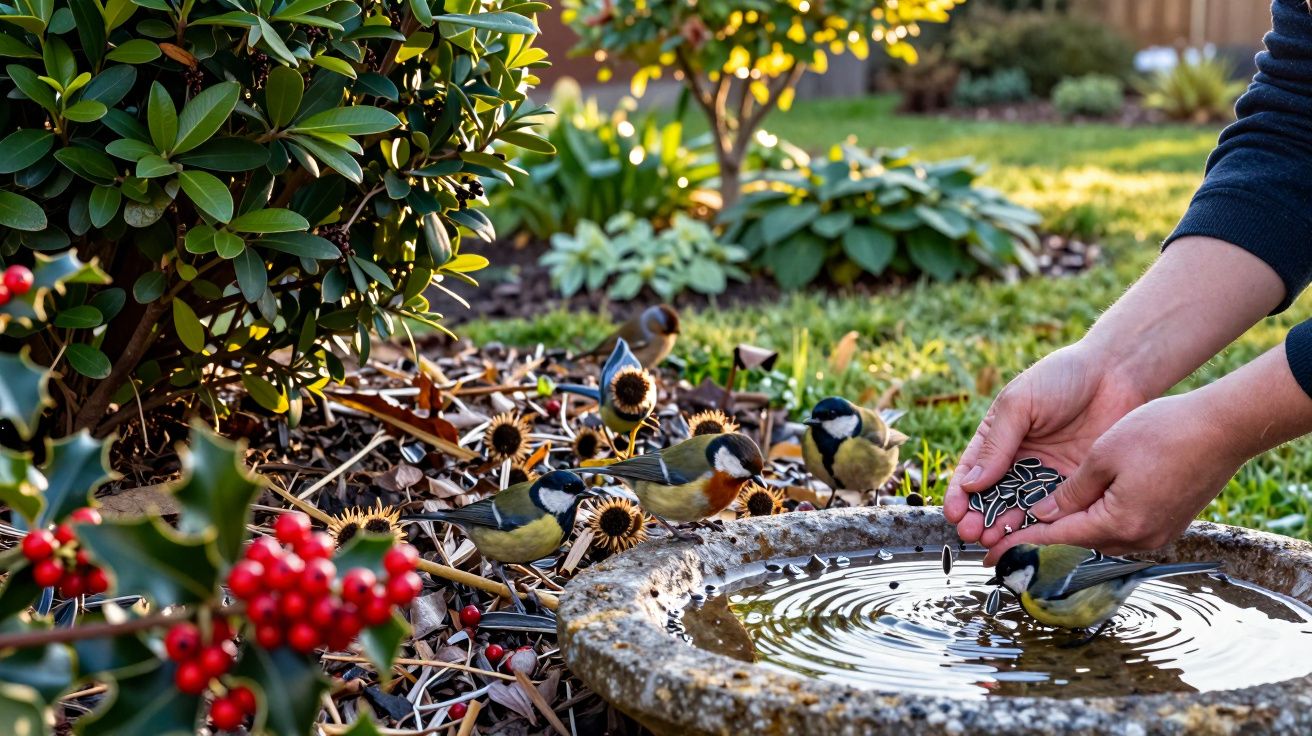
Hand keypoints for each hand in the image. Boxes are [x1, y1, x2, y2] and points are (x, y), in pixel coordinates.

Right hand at [944, 343, 1147, 546]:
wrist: (1116, 373)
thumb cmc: (1062, 377)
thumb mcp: (1018, 404)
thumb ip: (996, 444)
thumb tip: (972, 482)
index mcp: (997, 437)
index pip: (971, 470)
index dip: (960, 493)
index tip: (954, 512)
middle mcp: (1019, 459)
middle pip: (993, 496)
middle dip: (979, 517)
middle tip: (972, 534)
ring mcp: (1046, 474)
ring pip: (1020, 508)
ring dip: (1004, 526)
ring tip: (994, 541)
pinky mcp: (1075, 484)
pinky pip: (1054, 509)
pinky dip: (1040, 525)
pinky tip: (1028, 536)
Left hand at [982, 392, 1241, 564]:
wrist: (1222, 428)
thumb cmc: (1162, 433)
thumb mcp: (1103, 456)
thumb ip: (1070, 492)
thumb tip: (1045, 515)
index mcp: (1119, 523)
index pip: (1057, 540)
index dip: (1021, 546)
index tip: (992, 556)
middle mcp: (1139, 538)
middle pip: (1078, 548)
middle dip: (1041, 545)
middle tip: (1005, 546)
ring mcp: (1157, 534)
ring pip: (1099, 540)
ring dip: (1068, 535)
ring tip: (1033, 532)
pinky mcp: (1167, 523)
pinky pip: (1120, 531)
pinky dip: (1094, 525)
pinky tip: (1076, 516)